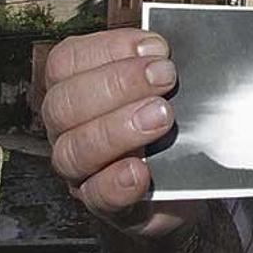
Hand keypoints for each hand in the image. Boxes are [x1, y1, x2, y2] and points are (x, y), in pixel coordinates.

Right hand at [43, 28, 202, 239]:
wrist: (188, 185)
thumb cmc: (173, 129)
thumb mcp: (168, 91)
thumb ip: (163, 68)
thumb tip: (178, 47)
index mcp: (78, 91)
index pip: (67, 61)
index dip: (108, 48)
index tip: (157, 47)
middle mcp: (70, 129)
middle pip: (64, 104)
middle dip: (118, 84)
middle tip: (165, 77)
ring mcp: (84, 171)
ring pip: (74, 150)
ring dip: (118, 129)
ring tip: (161, 117)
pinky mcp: (108, 205)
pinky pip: (98, 197)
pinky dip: (118, 183)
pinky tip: (141, 171)